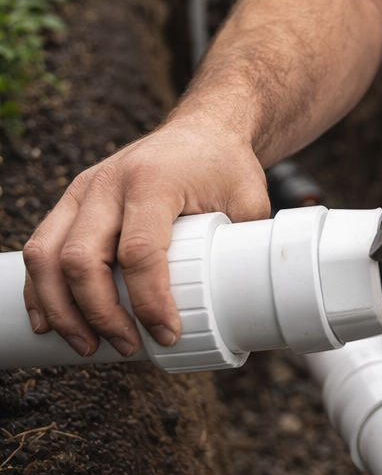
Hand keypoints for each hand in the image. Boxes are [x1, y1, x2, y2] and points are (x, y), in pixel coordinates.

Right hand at [21, 119, 269, 357]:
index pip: (139, 251)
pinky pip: (40, 246)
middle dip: (99, 313)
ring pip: (48, 255)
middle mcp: (109, 183)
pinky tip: (49, 321)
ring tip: (87, 346)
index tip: (166, 333)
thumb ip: (246, 244)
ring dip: (61, 309)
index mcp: (154, 181)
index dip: (148, 300)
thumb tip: (248, 300)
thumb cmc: (224, 164)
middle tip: (126, 346)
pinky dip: (39, 288)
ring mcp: (84, 189)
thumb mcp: (248, 197)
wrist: (203, 128)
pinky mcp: (72, 199)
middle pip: (83, 259)